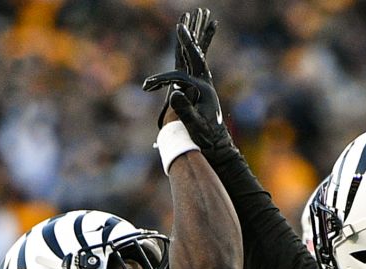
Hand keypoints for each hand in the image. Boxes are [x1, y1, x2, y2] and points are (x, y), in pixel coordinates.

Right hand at [144, 12, 235, 156]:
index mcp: (203, 90)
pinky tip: (189, 50)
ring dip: (191, 44)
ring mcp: (206, 86)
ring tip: (187, 29)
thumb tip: (173, 93)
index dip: (162, 80)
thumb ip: (185, 109)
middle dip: (187, 40)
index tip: (148, 86)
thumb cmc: (205, 138)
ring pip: (198, 59)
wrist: (217, 146)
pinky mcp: (204, 91)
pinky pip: (197, 67)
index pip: (179, 77)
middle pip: (196, 56)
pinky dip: (192, 56)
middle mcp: (206, 84)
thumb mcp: (194, 125)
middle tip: (182, 25)